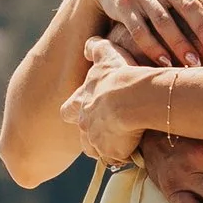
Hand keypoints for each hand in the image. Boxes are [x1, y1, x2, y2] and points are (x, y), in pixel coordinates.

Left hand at [64, 36, 160, 167]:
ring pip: (96, 151)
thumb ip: (96, 48)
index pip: (68, 111)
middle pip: (82, 135)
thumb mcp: (107, 55)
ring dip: (106, 147)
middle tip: (107, 130)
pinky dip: (123, 156)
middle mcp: (84, 124)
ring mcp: (96, 141)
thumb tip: (89, 43)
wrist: (133, 98)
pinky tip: (134, 150)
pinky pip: (116, 159)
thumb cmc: (121, 75)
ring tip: (122, 142)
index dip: (76, 111)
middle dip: (91, 134)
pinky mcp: (112, 153)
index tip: (85, 111)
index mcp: (80, 102)